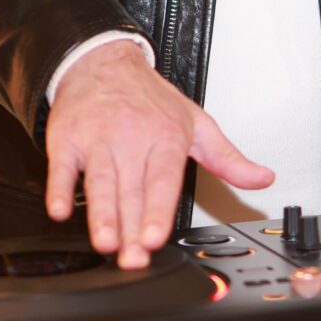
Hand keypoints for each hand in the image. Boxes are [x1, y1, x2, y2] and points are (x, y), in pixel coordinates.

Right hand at [45, 41, 273, 268]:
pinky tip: (60, 210)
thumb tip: (262, 179)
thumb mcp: (196, 123)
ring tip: (105, 242)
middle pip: (131, 191)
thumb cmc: (149, 99)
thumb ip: (228, 158)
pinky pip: (62, 168)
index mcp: (165, 138)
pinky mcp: (68, 140)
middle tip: (133, 258)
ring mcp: (97, 140)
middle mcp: (130, 139)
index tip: (154, 237)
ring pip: (99, 182)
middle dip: (131, 228)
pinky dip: (59, 189)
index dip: (158, 210)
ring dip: (100, 214)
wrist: (101, 62)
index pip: (163, 179)